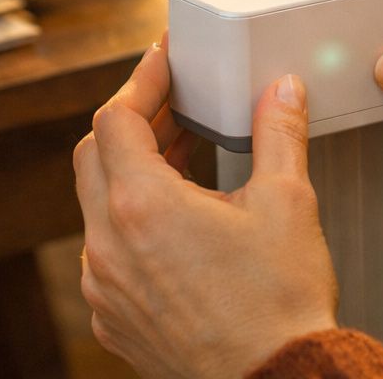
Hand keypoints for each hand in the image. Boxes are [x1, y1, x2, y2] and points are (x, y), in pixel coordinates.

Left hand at [74, 43, 338, 377]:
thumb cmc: (278, 310)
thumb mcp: (288, 202)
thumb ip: (279, 133)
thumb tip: (282, 91)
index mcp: (142, 208)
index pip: (115, 118)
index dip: (141, 81)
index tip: (163, 63)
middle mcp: (108, 248)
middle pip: (94, 156)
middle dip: (132, 121)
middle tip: (173, 103)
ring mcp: (105, 288)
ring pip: (96, 207)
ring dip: (131, 172)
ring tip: (181, 155)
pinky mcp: (114, 319)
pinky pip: (105, 253)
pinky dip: (131, 222)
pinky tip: (175, 220)